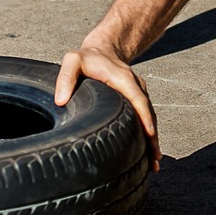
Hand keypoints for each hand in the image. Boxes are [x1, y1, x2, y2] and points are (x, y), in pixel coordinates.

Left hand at [54, 45, 160, 171]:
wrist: (102, 50)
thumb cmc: (87, 58)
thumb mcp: (72, 60)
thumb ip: (65, 77)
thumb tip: (60, 101)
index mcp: (123, 79)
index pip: (138, 99)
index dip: (145, 117)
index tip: (150, 134)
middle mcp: (136, 86)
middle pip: (148, 114)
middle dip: (153, 137)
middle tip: (155, 159)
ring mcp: (138, 94)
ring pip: (149, 118)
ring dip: (152, 140)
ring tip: (154, 163)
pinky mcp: (135, 100)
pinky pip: (144, 117)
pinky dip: (147, 134)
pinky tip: (147, 151)